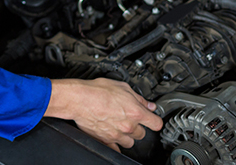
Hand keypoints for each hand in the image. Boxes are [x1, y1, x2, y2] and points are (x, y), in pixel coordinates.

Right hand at [44, 77, 162, 151]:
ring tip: (119, 126)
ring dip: (127, 136)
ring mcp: (117, 135)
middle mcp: (128, 126)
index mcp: (136, 112)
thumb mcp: (122, 87)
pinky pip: (116, 148)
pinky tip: (112, 135)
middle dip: (138, 127)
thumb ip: (138, 98)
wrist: (79, 99)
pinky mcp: (106, 140)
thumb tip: (147, 104)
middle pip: (142, 134)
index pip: (156, 123)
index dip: (154, 120)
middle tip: (129, 118)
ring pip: (130, 142)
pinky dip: (115, 143)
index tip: (152, 119)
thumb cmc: (97, 91)